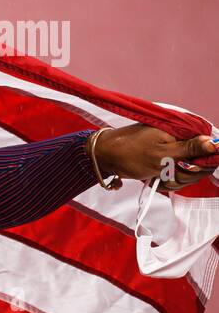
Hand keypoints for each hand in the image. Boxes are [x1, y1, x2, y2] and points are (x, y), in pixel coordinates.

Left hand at [89, 124, 217, 192]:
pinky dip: (167, 181)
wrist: (104, 156)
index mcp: (183, 131)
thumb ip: (190, 149)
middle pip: (201, 164)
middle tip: (165, 172)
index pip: (210, 148)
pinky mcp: (166, 162)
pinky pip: (176, 177)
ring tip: (157, 175)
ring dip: (173, 179)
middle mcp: (182, 140)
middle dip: (184, 173)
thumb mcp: (162, 153)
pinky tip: (155, 179)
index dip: (201, 162)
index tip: (184, 167)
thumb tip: (216, 143)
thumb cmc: (129, 153)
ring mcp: (174, 152)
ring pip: (188, 174)